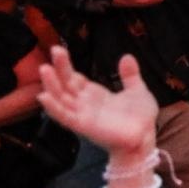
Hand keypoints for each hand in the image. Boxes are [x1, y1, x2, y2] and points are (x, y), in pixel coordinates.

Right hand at [36, 48, 156, 158]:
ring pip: (61, 98)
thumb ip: (129, 75)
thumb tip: (126, 56)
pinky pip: (64, 116)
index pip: (74, 77)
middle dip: (58, 68)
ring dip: (51, 85)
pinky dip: (53, 107)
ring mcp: (82, 114)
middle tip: (54, 50)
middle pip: (65, 84)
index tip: (58, 50)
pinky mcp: (83, 126)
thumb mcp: (136, 90)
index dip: (65, 65)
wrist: (145, 138)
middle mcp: (84, 103)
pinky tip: (44, 96)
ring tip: (44, 69)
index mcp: (94, 94)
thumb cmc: (139, 117)